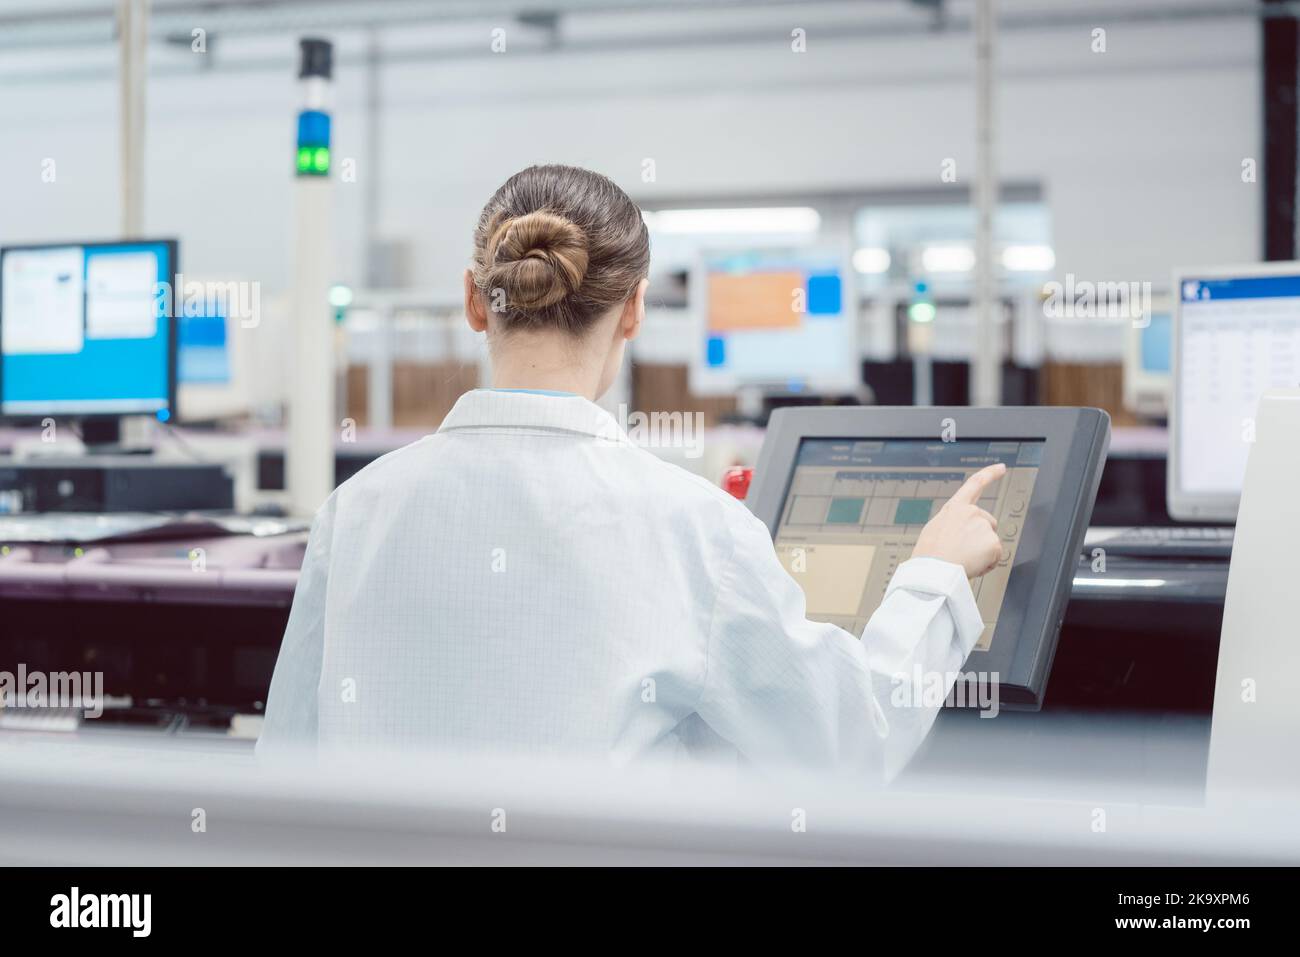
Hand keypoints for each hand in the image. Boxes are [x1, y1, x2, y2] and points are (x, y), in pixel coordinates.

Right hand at [912, 463, 1005, 577]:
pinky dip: (987, 564)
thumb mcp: (934, 529)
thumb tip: (959, 531)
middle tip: (963, 551)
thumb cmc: (929, 555)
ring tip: (963, 560)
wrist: (933, 572)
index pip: (975, 484)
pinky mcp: (993, 543)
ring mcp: (984, 527)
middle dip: (981, 537)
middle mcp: (972, 513)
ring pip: (990, 542)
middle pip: (988, 523)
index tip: (1001, 468)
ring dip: (981, 553)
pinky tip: (972, 565)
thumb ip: (952, 524)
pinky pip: (995, 557)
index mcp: (954, 508)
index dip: (990, 474)